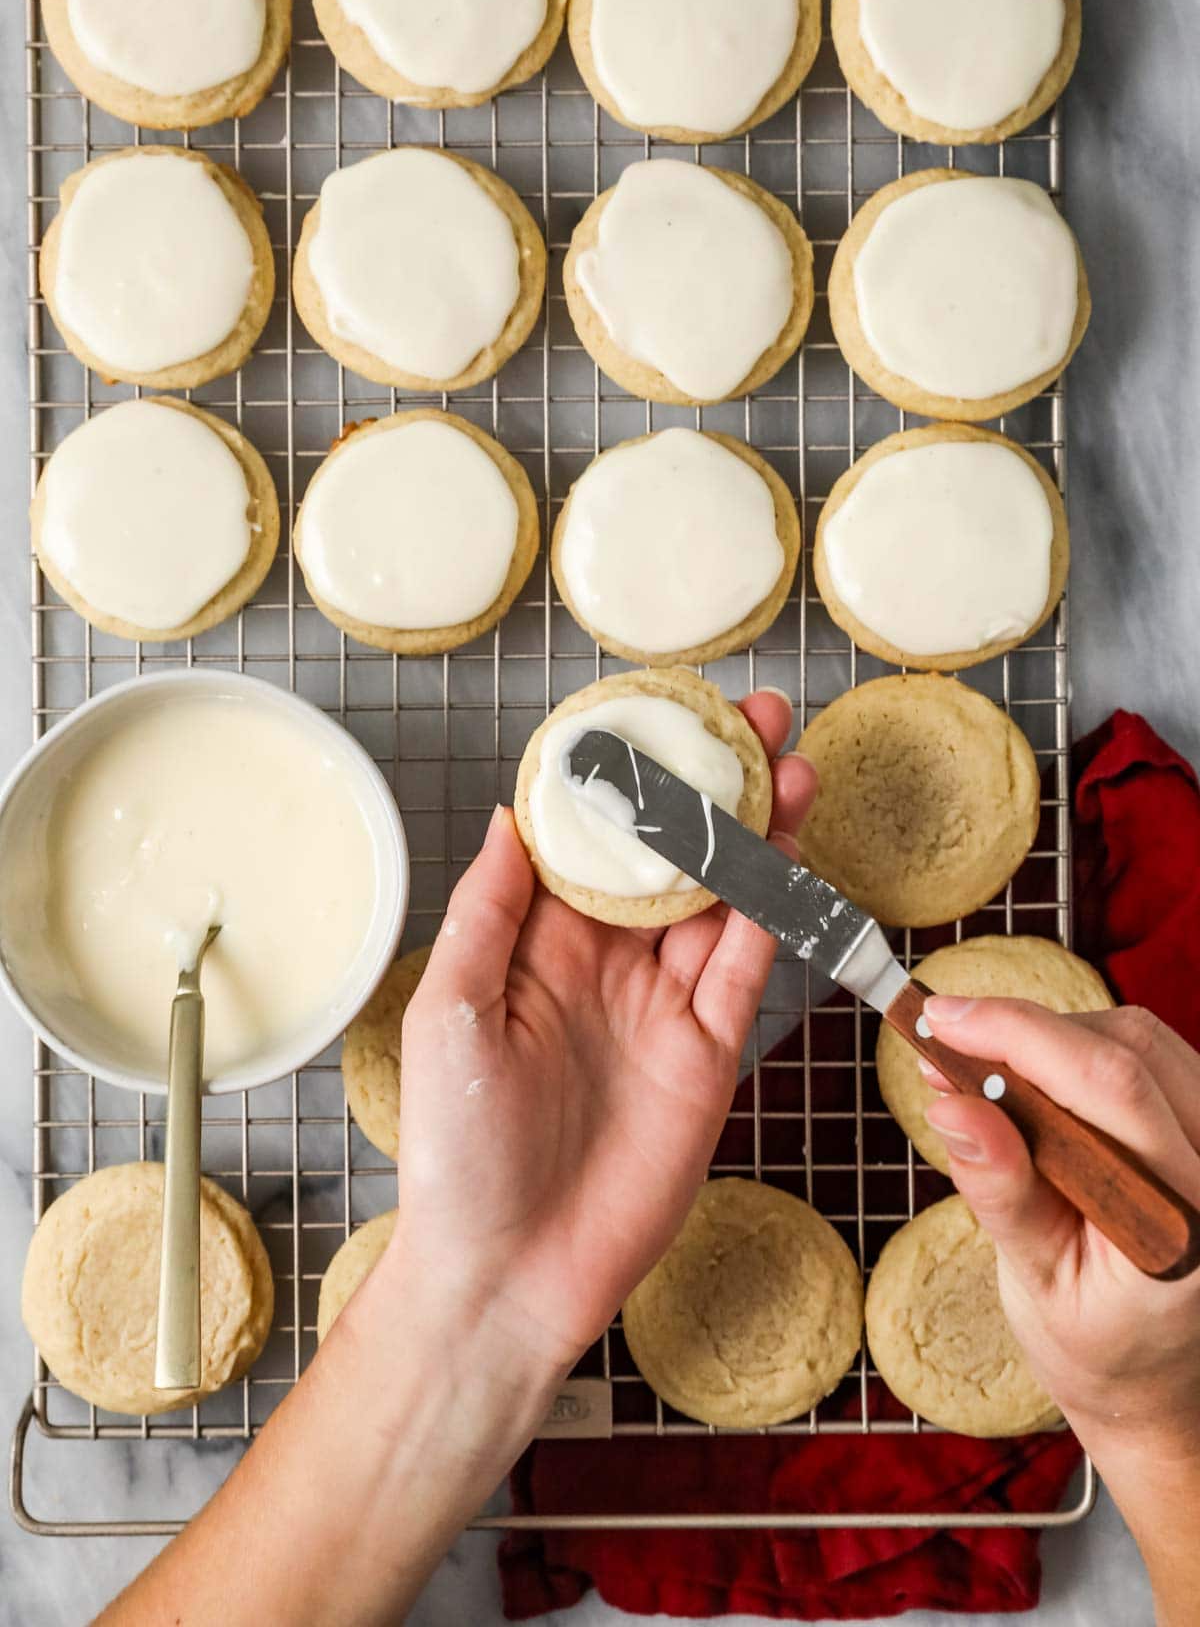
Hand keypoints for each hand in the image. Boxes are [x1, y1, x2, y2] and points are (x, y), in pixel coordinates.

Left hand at [381, 690, 815, 1375]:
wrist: (511, 1272)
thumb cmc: (458, 1150)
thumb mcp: (451, 1012)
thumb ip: (488, 910)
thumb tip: (507, 809)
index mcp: (537, 946)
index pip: (590, 839)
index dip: (625, 777)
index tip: (657, 714)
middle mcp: (606, 964)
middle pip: (670, 855)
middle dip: (711, 787)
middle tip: (751, 719)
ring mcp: (663, 1006)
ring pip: (721, 899)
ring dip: (755, 834)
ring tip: (788, 767)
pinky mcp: (709, 1053)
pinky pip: (746, 968)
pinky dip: (770, 911)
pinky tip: (787, 855)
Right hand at [921, 994, 1199, 1456]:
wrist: (1155, 1375)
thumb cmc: (1097, 1345)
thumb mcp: (1036, 1283)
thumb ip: (1001, 1190)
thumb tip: (951, 1103)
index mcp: (1184, 1222)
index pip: (1112, 1090)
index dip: (1020, 1036)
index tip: (940, 1021)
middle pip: (1129, 1050)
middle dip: (1025, 1027)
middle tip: (941, 1033)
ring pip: (1141, 1038)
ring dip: (1051, 1033)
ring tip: (975, 1062)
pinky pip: (1151, 1054)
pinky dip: (1079, 1046)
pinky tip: (1029, 1073)